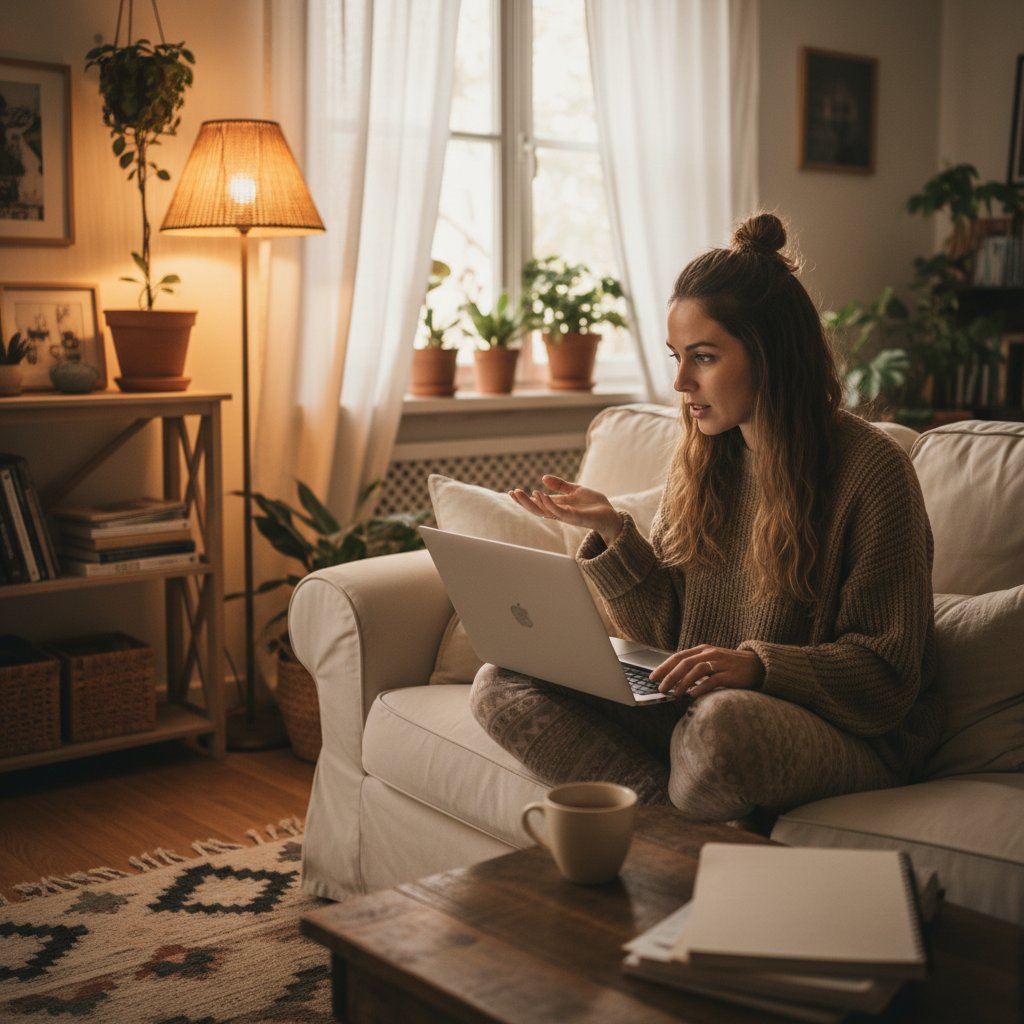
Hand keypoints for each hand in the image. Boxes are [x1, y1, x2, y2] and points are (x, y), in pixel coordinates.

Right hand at [508, 474, 621, 546]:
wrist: (610, 514)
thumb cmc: (593, 505)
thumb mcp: (575, 490)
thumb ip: (560, 485)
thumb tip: (543, 478)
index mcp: (558, 506)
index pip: (537, 503)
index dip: (524, 499)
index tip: (512, 491)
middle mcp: (559, 513)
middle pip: (536, 509)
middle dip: (523, 502)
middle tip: (512, 493)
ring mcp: (566, 516)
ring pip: (544, 511)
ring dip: (531, 503)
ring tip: (521, 493)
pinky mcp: (575, 517)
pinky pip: (558, 512)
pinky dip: (548, 504)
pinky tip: (540, 495)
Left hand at [649, 644, 764, 697]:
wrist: (758, 665)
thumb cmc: (731, 666)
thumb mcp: (711, 661)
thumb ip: (695, 665)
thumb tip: (674, 677)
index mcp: (703, 649)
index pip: (679, 656)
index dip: (664, 666)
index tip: (653, 677)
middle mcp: (710, 653)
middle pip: (685, 662)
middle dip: (670, 675)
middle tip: (660, 688)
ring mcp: (720, 663)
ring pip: (696, 670)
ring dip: (683, 682)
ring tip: (673, 694)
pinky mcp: (730, 674)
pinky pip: (712, 680)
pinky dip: (700, 687)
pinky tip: (692, 694)